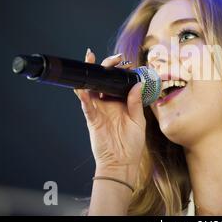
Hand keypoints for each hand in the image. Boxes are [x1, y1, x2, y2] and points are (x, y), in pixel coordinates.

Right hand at [73, 49, 145, 175]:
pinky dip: (83, 95)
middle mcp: (108, 103)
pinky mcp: (92, 118)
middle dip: (106, 66)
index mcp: (121, 102)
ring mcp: (99, 110)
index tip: (126, 63)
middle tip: (114, 59)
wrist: (122, 162)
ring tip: (90, 59)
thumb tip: (137, 84)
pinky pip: (86, 105)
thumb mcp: (138, 121)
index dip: (120, 70)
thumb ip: (136, 103)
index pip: (118, 81)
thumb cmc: (132, 144)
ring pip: (91, 88)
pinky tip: (83, 87)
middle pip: (103, 80)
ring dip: (90, 74)